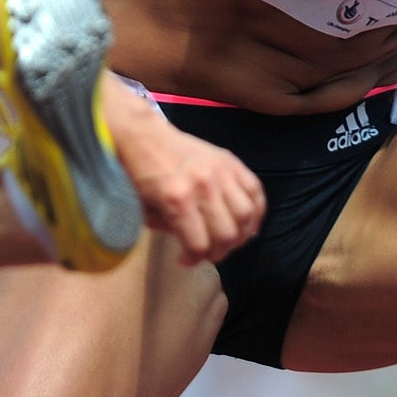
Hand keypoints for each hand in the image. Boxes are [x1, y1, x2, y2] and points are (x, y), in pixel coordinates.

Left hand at [101, 79, 265, 262]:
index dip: (194, 260)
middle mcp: (203, 185)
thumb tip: (192, 250)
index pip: (200, 245)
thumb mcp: (144, 209)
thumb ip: (169, 230)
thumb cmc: (139, 175)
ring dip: (241, 234)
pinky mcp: (230, 160)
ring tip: (228, 238)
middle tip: (208, 252)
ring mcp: (220, 171)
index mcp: (177, 198)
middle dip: (219, 252)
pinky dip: (257, 211)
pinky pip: (255, 190)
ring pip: (247, 215)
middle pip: (228, 234)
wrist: (143, 136)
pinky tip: (247, 222)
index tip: (186, 260)